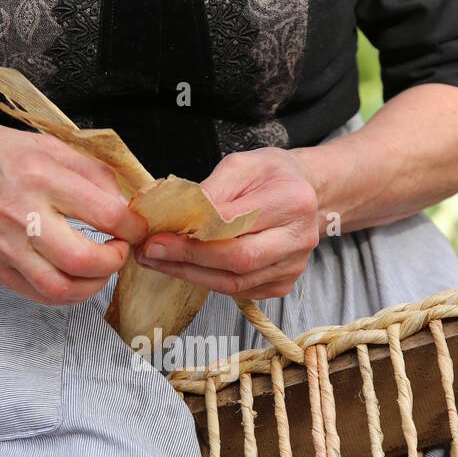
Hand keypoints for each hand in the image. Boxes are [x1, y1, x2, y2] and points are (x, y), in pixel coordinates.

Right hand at [0, 118, 147, 304]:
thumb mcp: (43, 143)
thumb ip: (88, 169)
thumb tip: (124, 199)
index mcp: (40, 176)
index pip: (105, 213)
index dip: (132, 225)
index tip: (134, 225)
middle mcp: (22, 214)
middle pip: (83, 259)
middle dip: (115, 261)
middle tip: (119, 249)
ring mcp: (5, 245)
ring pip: (61, 289)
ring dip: (93, 285)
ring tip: (99, 268)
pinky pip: (37, 294)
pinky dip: (65, 293)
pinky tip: (74, 277)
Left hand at [134, 148, 319, 297]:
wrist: (306, 191)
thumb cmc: (272, 175)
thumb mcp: (241, 165)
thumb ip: (211, 190)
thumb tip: (176, 218)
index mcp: (290, 201)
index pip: (234, 225)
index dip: (192, 236)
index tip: (156, 236)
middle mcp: (297, 238)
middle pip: (237, 260)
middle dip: (187, 260)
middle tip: (151, 253)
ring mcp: (292, 266)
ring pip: (235, 283)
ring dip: (191, 275)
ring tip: (159, 262)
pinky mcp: (282, 284)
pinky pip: (240, 291)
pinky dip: (208, 281)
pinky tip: (185, 269)